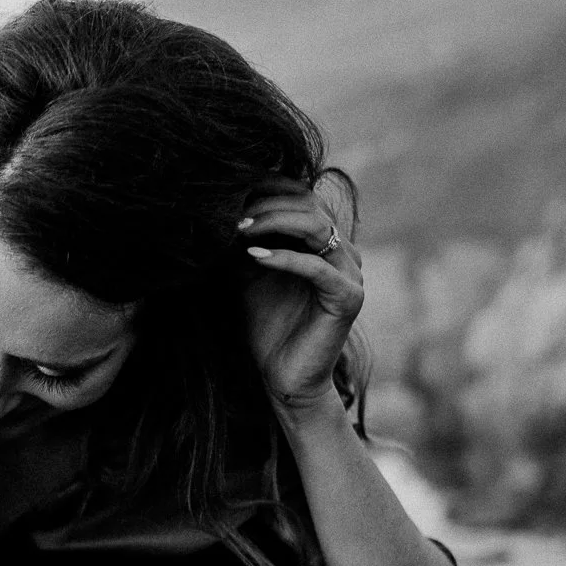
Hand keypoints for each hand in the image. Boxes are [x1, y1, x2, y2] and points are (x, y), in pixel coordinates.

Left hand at [238, 176, 364, 412]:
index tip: (228, 191)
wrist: (282, 377)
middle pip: (309, 205)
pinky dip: (285, 259)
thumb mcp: (245, 274)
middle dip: (266, 203)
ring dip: (275, 223)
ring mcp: (350, 272)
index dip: (267, 188)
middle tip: (229, 211)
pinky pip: (318, 268)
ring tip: (238, 229)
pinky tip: (253, 257)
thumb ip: (243, 241)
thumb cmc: (265, 325)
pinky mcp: (349, 297)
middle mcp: (341, 250)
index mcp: (322, 240)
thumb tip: (215, 205)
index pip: (301, 196)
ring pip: (317, 227)